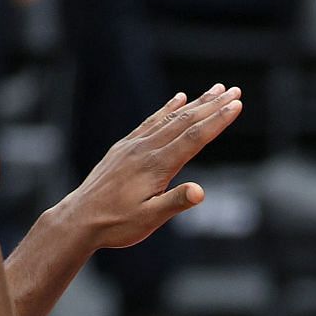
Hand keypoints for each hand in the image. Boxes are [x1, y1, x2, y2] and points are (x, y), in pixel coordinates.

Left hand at [53, 84, 242, 249]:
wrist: (79, 219)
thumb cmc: (116, 224)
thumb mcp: (149, 220)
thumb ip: (175, 203)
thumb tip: (200, 192)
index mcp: (156, 165)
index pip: (194, 138)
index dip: (217, 121)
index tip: (237, 105)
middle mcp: (145, 149)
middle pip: (185, 121)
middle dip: (213, 105)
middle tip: (235, 90)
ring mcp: (133, 145)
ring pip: (170, 118)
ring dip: (195, 103)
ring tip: (214, 90)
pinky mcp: (124, 147)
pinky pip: (151, 121)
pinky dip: (168, 108)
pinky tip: (178, 99)